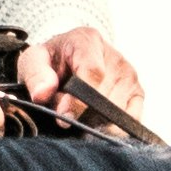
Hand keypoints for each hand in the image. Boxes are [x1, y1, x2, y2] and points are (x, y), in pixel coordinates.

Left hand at [15, 26, 145, 123]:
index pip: (93, 73)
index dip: (78, 101)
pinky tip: (95, 122)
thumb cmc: (51, 62)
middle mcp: (115, 57)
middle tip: (65, 114)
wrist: (68, 61)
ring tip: (79, 113)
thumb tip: (43, 93)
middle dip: (82, 115)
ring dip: (95, 123)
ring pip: (116, 114)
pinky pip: (129, 122)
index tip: (63, 117)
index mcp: (87, 41)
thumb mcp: (33, 62)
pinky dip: (111, 129)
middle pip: (104, 99)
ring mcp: (130, 76)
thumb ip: (35, 75)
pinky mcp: (138, 94)